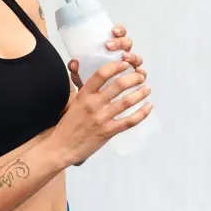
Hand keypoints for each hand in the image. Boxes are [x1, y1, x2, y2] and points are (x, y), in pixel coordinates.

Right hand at [53, 44, 152, 167]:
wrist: (61, 146)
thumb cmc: (67, 123)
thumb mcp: (72, 101)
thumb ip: (80, 86)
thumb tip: (78, 67)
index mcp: (84, 94)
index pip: (101, 74)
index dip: (116, 66)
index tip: (125, 64)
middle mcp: (94, 104)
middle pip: (119, 85)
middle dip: (134, 78)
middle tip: (140, 76)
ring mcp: (102, 118)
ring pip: (127, 101)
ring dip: (140, 93)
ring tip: (147, 88)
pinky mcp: (108, 131)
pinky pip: (130, 121)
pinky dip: (142, 113)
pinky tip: (148, 107)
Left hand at [67, 24, 144, 89]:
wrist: (95, 100)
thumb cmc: (90, 82)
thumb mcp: (81, 75)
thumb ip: (76, 70)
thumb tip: (73, 63)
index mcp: (112, 49)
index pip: (119, 34)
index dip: (119, 30)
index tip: (112, 31)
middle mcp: (123, 54)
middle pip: (128, 43)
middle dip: (120, 42)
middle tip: (109, 46)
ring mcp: (131, 66)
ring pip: (136, 57)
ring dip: (131, 55)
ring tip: (124, 57)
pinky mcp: (135, 78)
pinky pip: (142, 73)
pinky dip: (142, 72)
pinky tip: (138, 72)